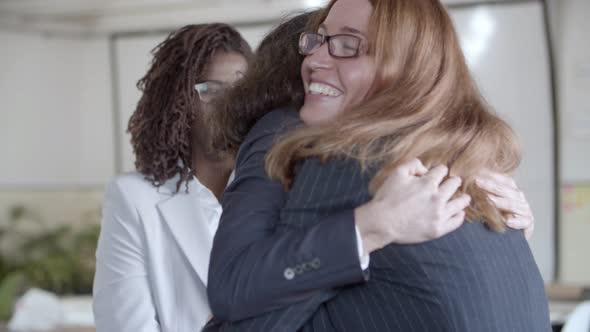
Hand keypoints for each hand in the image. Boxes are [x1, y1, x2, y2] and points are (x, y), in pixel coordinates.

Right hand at [355, 159, 470, 253]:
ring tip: (463, 198)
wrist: (381, 223)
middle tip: (451, 184)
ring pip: (461, 203)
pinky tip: (458, 212)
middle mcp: (437, 198)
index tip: (438, 174)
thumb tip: (425, 169)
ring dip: (462, 198)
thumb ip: (413, 164)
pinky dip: (459, 215)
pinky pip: (457, 221)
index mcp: (427, 183)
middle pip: (454, 184)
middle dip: (452, 182)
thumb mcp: (397, 173)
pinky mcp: (438, 229)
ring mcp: (439, 215)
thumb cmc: (387, 197)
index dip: (439, 171)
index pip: (442, 170)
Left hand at [475, 171, 533, 239]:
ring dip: (501, 202)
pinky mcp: (528, 223)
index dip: (491, 177)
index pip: (504, 180)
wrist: (509, 236)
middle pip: (507, 190)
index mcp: (511, 190)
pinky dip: (516, 222)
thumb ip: (481, 192)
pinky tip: (507, 221)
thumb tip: (465, 180)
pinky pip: (524, 221)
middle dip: (491, 186)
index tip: (476, 175)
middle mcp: (519, 198)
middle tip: (477, 182)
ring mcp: (525, 210)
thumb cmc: (495, 217)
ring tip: (489, 200)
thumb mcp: (487, 203)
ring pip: (514, 204)